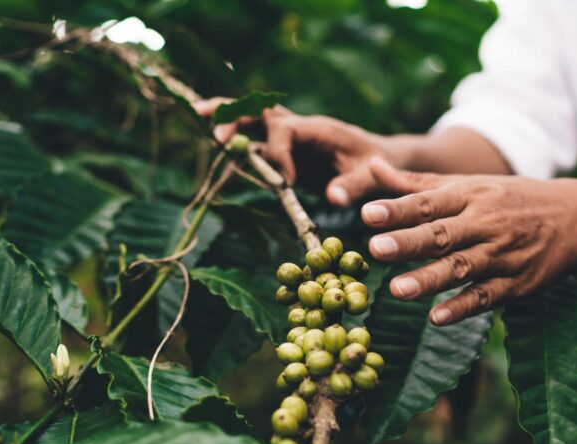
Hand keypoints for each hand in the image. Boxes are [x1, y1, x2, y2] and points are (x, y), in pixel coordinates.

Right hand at [194, 98, 403, 205]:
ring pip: (250, 119)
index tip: (286, 182)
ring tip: (197, 117)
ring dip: (225, 118)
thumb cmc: (377, 166)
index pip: (286, 131)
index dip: (279, 154)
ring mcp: (288, 137)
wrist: (379, 159)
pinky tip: (210, 138)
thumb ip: (354, 186)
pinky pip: (253, 139)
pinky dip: (232, 137)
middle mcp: (298, 127)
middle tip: (216, 136)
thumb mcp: (371, 176)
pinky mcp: (283, 150)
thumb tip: (335, 199)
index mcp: (318, 129)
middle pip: (259, 111)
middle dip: (236, 119)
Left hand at [360, 158, 576, 325]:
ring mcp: (502, 255)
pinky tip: (438, 318)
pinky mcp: (517, 284)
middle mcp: (485, 224)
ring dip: (429, 280)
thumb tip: (372, 166)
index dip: (398, 209)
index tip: (367, 213)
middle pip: (442, 235)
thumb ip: (418, 183)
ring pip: (462, 268)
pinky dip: (463, 307)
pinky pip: (487, 296)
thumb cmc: (511, 199)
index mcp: (471, 196)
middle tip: (375, 250)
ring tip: (397, 290)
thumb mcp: (470, 184)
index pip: (429, 202)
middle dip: (408, 243)